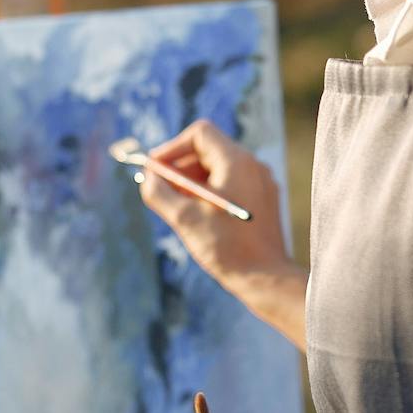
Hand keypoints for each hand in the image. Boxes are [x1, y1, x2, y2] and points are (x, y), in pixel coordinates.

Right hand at [141, 119, 287, 284]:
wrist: (265, 279)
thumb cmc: (226, 248)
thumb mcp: (184, 219)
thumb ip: (159, 193)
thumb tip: (147, 178)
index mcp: (236, 162)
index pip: (199, 134)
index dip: (172, 147)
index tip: (154, 168)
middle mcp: (252, 166)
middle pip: (208, 150)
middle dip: (180, 167)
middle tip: (158, 188)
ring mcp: (260, 182)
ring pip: (218, 168)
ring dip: (192, 181)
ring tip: (176, 205)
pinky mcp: (262, 199)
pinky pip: (231, 183)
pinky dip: (209, 192)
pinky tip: (197, 214)